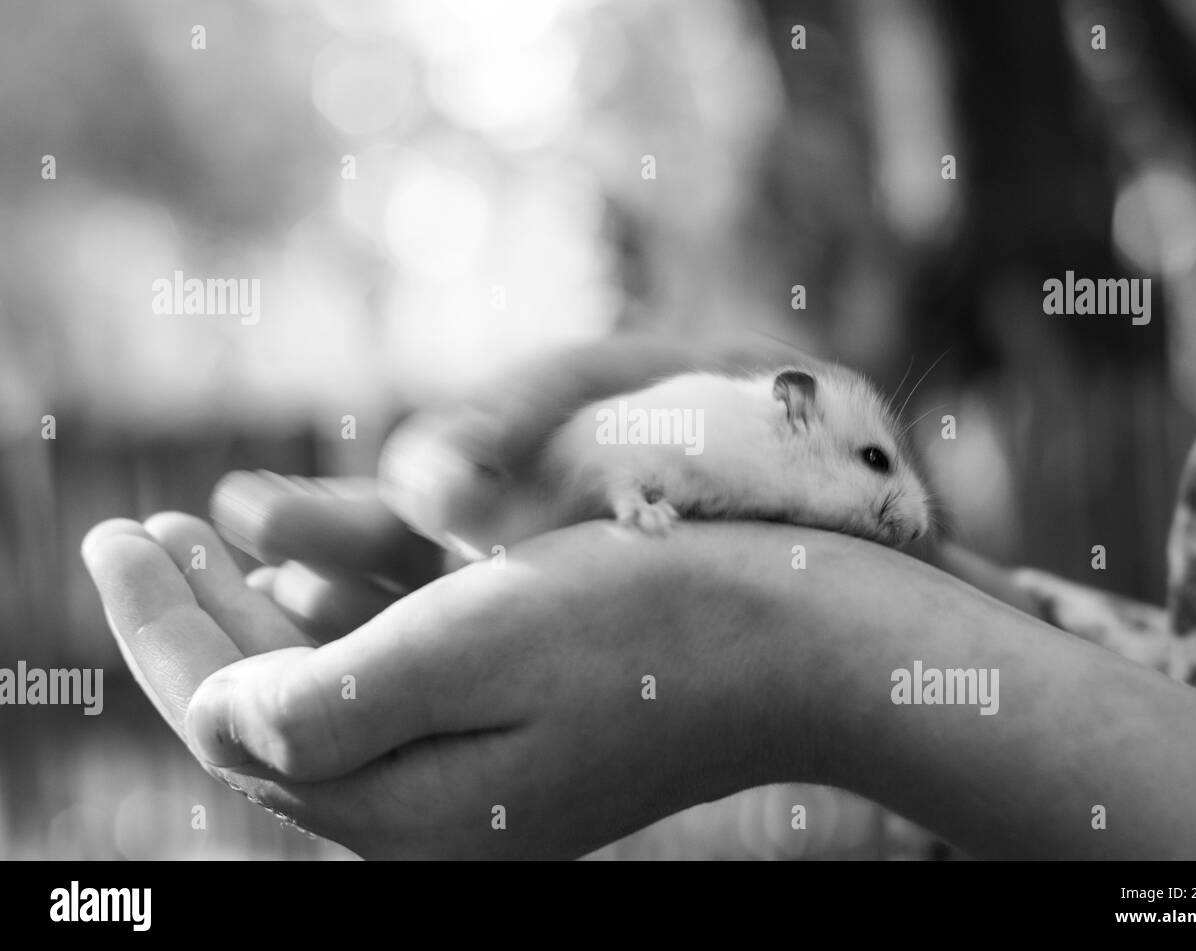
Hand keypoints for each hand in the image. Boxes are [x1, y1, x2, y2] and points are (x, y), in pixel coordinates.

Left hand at [82, 507, 820, 858]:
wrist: (797, 643)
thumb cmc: (647, 624)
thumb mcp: (475, 649)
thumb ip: (326, 701)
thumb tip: (215, 717)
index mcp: (411, 809)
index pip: (239, 722)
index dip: (163, 629)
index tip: (115, 534)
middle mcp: (435, 816)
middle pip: (271, 716)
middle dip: (192, 622)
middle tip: (135, 531)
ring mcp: (477, 784)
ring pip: (323, 699)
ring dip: (253, 618)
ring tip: (197, 543)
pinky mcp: (513, 746)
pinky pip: (387, 690)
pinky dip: (332, 627)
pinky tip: (301, 577)